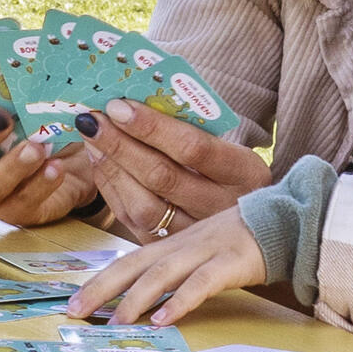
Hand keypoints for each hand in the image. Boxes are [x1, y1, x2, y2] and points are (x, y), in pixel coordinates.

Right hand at [0, 91, 96, 225]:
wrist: (71, 157)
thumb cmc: (36, 121)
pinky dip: (38, 186)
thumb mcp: (24, 98)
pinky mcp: (15, 213)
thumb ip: (13, 79)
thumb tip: (27, 45)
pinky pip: (21, 205)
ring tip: (36, 146)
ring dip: (10, 167)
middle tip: (4, 119)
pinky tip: (54, 168)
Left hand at [66, 205, 265, 324]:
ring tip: (114, 323)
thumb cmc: (245, 239)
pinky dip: (182, 300)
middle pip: (136, 263)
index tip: (72, 302)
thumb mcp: (204, 251)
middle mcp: (185, 244)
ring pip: (164, 272)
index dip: (100, 280)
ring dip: (136, 298)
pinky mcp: (233, 261)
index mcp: (176, 243)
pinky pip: (203, 282)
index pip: (129, 260)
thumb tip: (149, 302)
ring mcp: (208, 250)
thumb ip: (179, 269)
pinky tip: (165, 319)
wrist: (288, 219)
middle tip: (74, 313)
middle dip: (102, 287)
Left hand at [75, 99, 271, 243]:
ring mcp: (198, 235)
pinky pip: (134, 222)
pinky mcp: (173, 251)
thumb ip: (197, 129)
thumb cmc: (236, 173)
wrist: (260, 226)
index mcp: (245, 172)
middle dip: (121, 144)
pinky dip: (112, 191)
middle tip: (92, 119)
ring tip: (92, 140)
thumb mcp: (234, 149)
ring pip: (144, 205)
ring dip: (112, 169)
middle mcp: (223, 207)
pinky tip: (100, 166)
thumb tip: (142, 100)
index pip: (194, 148)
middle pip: (163, 176)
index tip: (119, 106)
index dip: (153, 127)